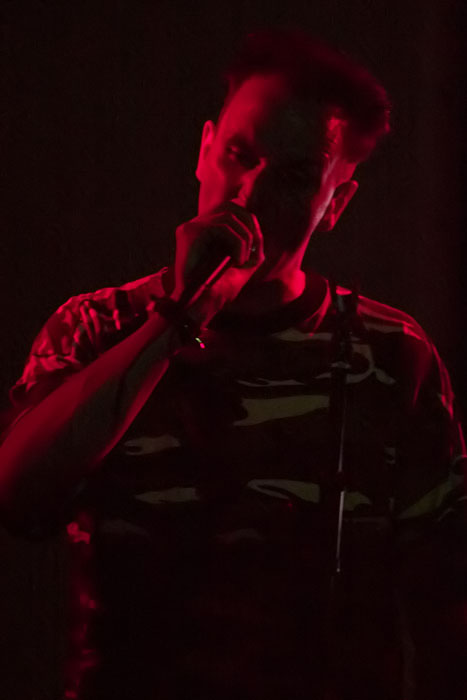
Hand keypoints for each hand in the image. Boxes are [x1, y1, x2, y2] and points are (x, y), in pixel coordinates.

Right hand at [171, 200, 263, 323]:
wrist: (198, 308)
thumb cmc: (218, 290)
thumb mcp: (241, 264)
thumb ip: (250, 246)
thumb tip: (259, 233)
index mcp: (204, 230)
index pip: (231, 208)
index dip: (249, 221)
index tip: (257, 245)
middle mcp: (196, 224)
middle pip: (232, 206)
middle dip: (251, 225)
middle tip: (256, 250)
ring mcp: (191, 227)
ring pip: (229, 216)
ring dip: (245, 239)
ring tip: (243, 260)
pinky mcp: (191, 233)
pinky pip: (222, 227)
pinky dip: (237, 243)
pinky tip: (238, 260)